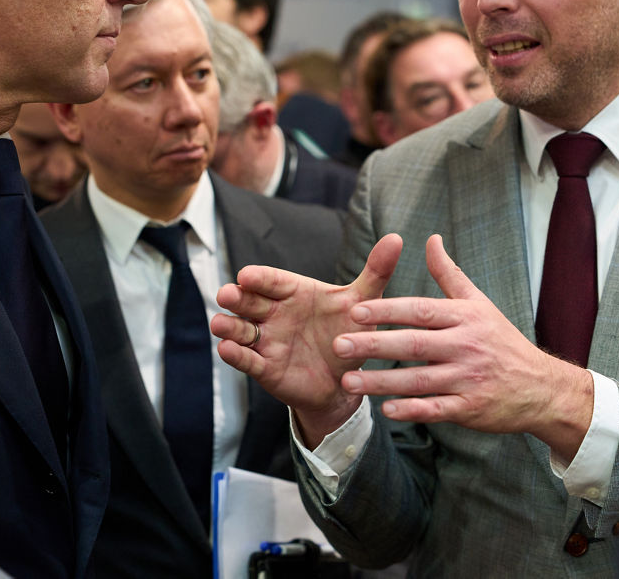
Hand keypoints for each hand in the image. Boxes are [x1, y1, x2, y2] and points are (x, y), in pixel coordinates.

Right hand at [212, 233, 402, 445]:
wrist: (347, 381)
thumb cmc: (350, 333)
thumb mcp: (363, 303)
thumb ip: (376, 272)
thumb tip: (397, 238)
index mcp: (294, 292)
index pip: (273, 280)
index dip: (260, 278)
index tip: (247, 274)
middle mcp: (275, 313)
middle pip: (250, 302)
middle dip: (237, 298)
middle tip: (227, 294)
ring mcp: (267, 340)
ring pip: (241, 330)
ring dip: (229, 326)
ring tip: (220, 324)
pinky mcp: (265, 368)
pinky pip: (248, 360)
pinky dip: (236, 355)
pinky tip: (227, 349)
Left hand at [333, 235, 593, 457]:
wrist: (541, 387)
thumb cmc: (501, 340)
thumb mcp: (479, 303)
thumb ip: (448, 274)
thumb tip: (430, 239)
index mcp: (464, 317)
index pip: (419, 311)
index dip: (386, 310)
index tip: (354, 311)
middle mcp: (465, 346)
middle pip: (413, 344)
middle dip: (373, 345)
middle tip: (337, 346)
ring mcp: (468, 379)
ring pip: (418, 380)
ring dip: (381, 382)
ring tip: (347, 382)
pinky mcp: (470, 408)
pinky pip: (436, 409)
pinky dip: (411, 410)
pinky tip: (385, 409)